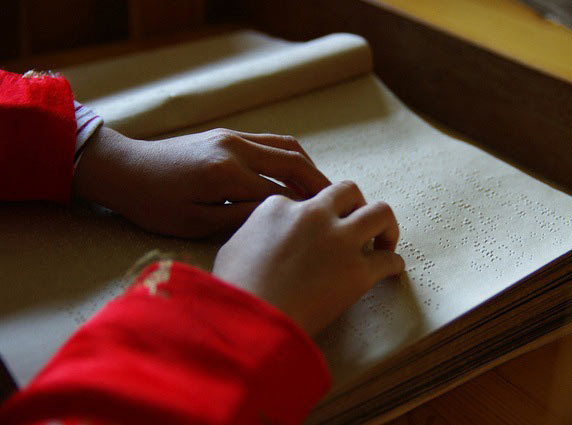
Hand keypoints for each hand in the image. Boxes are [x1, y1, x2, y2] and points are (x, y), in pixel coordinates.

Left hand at [73, 127, 330, 237]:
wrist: (125, 169)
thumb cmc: (153, 203)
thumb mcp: (193, 222)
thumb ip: (238, 218)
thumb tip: (279, 217)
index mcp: (226, 174)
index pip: (279, 193)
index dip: (305, 211)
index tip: (326, 227)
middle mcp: (234, 148)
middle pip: (292, 162)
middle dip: (319, 183)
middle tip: (339, 204)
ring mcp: (232, 137)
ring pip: (285, 147)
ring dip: (309, 167)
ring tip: (324, 191)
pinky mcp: (227, 135)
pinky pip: (270, 142)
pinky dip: (291, 158)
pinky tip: (298, 176)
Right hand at [212, 181, 404, 334]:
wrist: (250, 322)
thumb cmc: (234, 290)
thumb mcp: (233, 247)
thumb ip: (254, 232)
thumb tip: (263, 239)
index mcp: (279, 207)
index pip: (307, 199)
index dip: (315, 215)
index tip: (319, 230)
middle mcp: (313, 215)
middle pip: (348, 192)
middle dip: (355, 204)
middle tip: (357, 224)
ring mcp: (339, 241)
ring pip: (380, 212)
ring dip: (385, 225)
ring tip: (384, 241)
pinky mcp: (358, 272)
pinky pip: (389, 259)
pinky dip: (393, 264)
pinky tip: (391, 271)